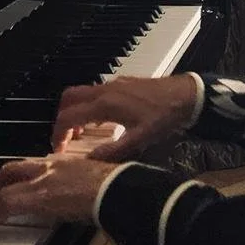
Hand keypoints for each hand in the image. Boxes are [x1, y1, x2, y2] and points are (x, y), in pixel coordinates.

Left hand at [0, 154, 118, 236]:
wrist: (118, 189)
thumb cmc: (115, 187)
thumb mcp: (94, 180)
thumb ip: (81, 185)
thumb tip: (80, 200)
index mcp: (63, 163)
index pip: (31, 165)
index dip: (15, 176)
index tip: (10, 187)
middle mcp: (48, 168)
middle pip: (10, 171)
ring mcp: (42, 182)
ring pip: (4, 190)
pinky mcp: (38, 199)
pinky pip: (6, 206)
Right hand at [51, 73, 198, 160]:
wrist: (186, 95)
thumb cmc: (164, 117)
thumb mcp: (139, 140)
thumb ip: (112, 152)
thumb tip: (89, 161)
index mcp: (104, 104)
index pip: (68, 117)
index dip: (58, 134)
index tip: (59, 148)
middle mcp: (104, 90)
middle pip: (68, 98)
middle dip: (61, 117)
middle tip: (66, 137)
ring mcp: (113, 84)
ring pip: (82, 93)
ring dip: (76, 110)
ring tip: (82, 132)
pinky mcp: (122, 83)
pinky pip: (96, 91)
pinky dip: (89, 105)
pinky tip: (102, 120)